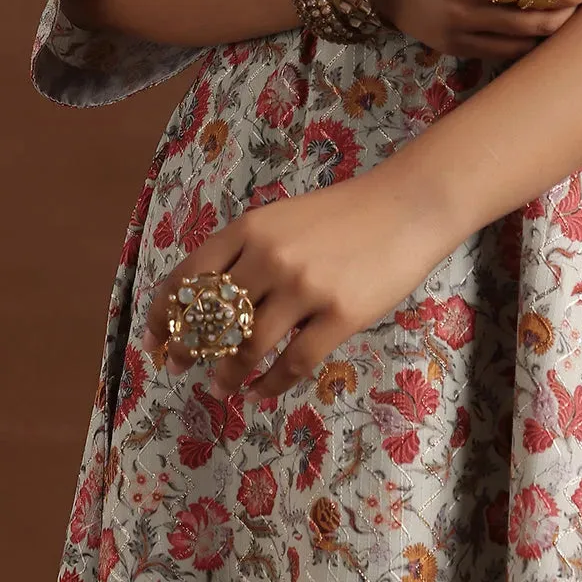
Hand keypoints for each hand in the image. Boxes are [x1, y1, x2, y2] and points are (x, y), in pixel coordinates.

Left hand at [140, 158, 450, 399]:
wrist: (408, 206)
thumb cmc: (346, 212)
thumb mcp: (285, 218)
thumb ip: (249, 251)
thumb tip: (209, 303)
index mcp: (251, 228)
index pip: (189, 277)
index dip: (165, 315)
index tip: (157, 342)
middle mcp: (271, 257)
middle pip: (213, 319)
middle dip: (192, 351)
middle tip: (187, 369)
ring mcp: (305, 288)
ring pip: (249, 348)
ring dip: (229, 374)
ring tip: (224, 386)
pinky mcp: (340, 316)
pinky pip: (293, 364)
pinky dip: (270, 385)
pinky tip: (263, 391)